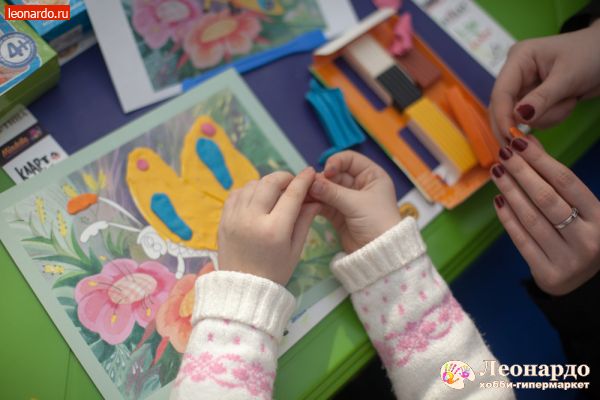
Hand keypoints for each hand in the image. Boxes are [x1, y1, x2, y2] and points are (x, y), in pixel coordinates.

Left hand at [217, 168, 320, 285]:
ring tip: (275, 192)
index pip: (292, 195)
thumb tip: (315, 199)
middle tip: (292, 182)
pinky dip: (249, 191)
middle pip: (270, 183)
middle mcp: (253, 219)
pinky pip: (237, 193)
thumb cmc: (274, 272)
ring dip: (267, 183)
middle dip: (285, 177)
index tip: (310, 172)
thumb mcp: (295, 249)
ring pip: (253, 185)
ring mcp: (235, 217)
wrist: (243, 290)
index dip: (303, 180)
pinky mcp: (223, 219)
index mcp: (275, 230)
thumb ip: (305, 220)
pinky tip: (257, 199)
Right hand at [309, 151, 400, 253]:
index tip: (326, 171)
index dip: (336, 162)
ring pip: (328, 189)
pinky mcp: (339, 213)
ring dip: (316, 191)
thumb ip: (332, 192)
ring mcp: (348, 199)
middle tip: (307, 184)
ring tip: (302, 193)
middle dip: (322, 179)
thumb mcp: (356, 204)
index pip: (350, 159)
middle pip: (335, 174)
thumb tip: (311, 183)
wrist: (380, 253)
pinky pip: (324, 203)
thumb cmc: (377, 222)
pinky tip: (305, 202)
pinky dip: (315, 202)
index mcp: (371, 176)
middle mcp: (359, 185)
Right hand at [490, 20, 599, 139]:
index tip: (509, 137)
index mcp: (519, 58)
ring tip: (570, 100)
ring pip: (522, 117)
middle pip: (505, 108)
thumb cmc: (592, 55)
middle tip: (530, 141)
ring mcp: (525, 87)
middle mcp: (517, 74)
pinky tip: (569, 102)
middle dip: (525, 120)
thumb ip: (542, 98)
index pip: (501, 92)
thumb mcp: (568, 76)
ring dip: (548, 116)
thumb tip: (518, 117)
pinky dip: (553, 117)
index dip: (502, 116)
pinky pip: (535, 119)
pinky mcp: (535, 100)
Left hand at [491, 137, 599, 294]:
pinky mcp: (548, 273)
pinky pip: (521, 240)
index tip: (519, 142)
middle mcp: (588, 240)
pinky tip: (497, 199)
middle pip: (546, 199)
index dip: (540, 160)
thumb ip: (556, 178)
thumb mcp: (581, 207)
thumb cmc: (581, 233)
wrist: (585, 282)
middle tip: (503, 152)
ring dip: (510, 191)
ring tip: (496, 171)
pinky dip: (507, 218)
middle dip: (521, 172)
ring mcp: (568, 259)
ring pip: (531, 218)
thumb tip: (529, 143)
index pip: (567, 182)